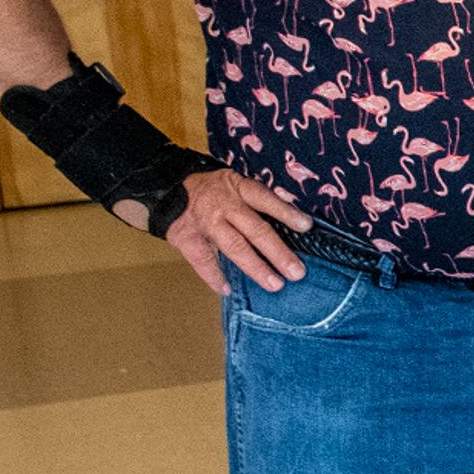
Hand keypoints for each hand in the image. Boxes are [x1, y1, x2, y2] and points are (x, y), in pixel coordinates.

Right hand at [155, 168, 312, 293]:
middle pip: (255, 229)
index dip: (286, 212)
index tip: (307, 227)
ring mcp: (205, 223)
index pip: (265, 199)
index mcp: (238, 188)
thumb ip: (258, 200)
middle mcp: (223, 206)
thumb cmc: (211, 191)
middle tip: (297, 272)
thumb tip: (293, 219)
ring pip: (234, 247)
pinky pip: (203, 261)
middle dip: (278, 252)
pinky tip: (227, 289)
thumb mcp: (234, 184)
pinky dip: (215, 277)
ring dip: (256, 268)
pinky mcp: (187, 238)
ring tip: (275, 284)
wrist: (166, 189)